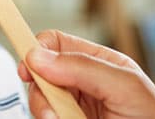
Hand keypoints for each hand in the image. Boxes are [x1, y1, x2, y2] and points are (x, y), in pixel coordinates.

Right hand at [19, 30, 154, 118]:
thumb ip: (84, 66)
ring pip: (39, 100)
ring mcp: (73, 107)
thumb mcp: (125, 87)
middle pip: (41, 73)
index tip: (29, 67)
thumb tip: (39, 56)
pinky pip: (46, 117)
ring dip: (44, 111)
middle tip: (51, 110)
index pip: (56, 44)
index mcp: (98, 63)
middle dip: (40, 90)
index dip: (38, 50)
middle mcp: (82, 83)